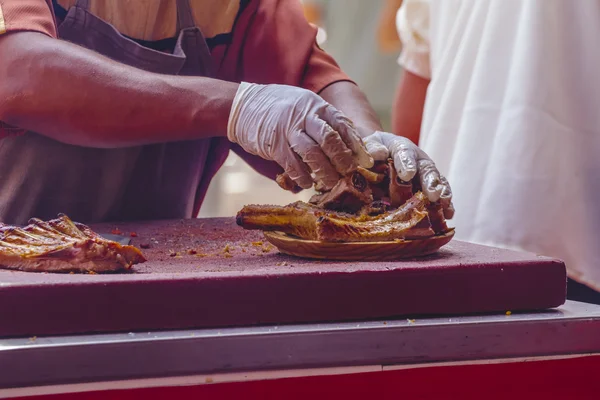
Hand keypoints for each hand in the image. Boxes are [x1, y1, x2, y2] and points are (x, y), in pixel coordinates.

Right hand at [227, 82, 373, 190]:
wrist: (243, 105)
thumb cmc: (279, 108)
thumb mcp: (304, 104)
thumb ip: (323, 120)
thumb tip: (349, 141)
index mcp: (315, 105)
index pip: (342, 124)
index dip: (355, 144)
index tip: (364, 160)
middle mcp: (304, 115)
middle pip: (330, 140)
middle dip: (343, 160)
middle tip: (350, 174)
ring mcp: (288, 129)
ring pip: (313, 154)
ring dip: (325, 172)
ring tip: (331, 183)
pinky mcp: (273, 144)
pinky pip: (292, 164)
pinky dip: (302, 176)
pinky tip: (307, 183)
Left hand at [364, 131, 453, 217]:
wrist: (380, 155)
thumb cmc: (375, 150)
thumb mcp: (370, 145)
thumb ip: (372, 147)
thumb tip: (379, 154)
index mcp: (402, 149)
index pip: (405, 154)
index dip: (407, 163)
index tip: (407, 174)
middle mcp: (418, 161)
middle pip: (426, 170)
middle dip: (430, 182)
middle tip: (432, 194)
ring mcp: (424, 176)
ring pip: (437, 183)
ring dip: (442, 194)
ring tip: (444, 204)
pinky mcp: (427, 190)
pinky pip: (438, 197)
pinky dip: (444, 206)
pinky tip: (449, 215)